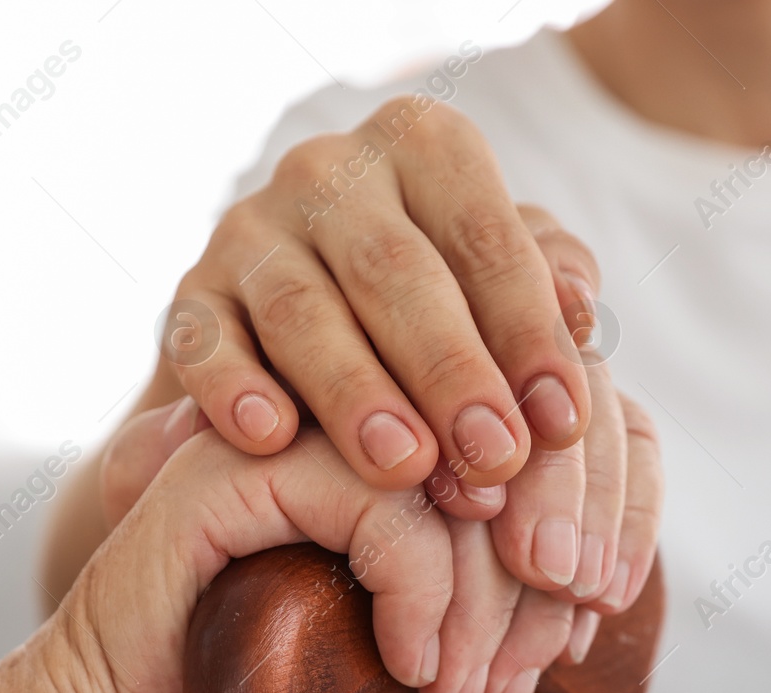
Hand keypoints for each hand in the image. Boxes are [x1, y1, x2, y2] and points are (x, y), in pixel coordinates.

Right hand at [48, 419, 655, 692]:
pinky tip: (408, 662)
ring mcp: (295, 442)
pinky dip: (418, 583)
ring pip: (455, 474)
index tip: (552, 675)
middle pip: (512, 460)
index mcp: (399, 484)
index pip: (540, 466)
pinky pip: (377, 493)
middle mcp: (353, 443)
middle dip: (536, 594)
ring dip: (485, 598)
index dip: (576, 564)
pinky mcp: (240, 466)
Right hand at [160, 99, 593, 494]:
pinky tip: (268, 437)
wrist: (309, 337)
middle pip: (394, 272)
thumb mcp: (501, 284)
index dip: (528, 333)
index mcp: (425, 148)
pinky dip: (233, 386)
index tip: (562, 424)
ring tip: (402, 466)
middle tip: (492, 459)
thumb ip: (545, 289)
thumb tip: (579, 311)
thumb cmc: (440, 308)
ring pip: (301, 310)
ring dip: (355, 393)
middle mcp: (330, 172)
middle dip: (449, 371)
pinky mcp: (191, 294)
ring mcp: (250, 229)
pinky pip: (204, 339)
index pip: (484, 238)